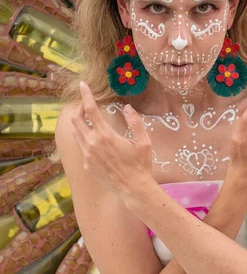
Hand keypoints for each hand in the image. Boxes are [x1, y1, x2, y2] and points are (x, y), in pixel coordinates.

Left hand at [70, 81, 152, 197]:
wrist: (133, 189)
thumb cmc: (141, 164)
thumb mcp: (143, 141)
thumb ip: (135, 122)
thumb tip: (127, 108)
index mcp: (106, 135)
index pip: (91, 110)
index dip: (86, 95)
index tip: (82, 85)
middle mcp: (92, 144)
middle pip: (76, 120)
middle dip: (79, 109)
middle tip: (85, 105)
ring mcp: (87, 156)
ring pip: (76, 134)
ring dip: (80, 124)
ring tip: (88, 120)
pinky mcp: (86, 166)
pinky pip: (81, 148)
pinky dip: (85, 140)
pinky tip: (95, 142)